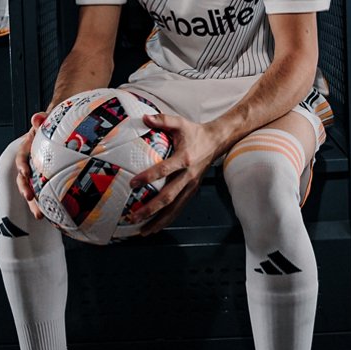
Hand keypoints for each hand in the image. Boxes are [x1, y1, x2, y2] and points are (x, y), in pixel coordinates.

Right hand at [15, 112, 47, 219]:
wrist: (66, 132)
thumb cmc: (57, 126)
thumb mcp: (51, 122)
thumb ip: (43, 120)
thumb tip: (36, 117)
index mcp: (30, 147)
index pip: (22, 156)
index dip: (21, 164)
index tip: (25, 173)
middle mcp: (31, 162)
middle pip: (23, 178)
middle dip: (24, 189)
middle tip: (29, 198)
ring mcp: (39, 173)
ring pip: (32, 189)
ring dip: (33, 203)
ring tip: (40, 215)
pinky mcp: (47, 182)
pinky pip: (45, 194)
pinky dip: (48, 205)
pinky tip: (55, 218)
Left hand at [129, 112, 220, 236]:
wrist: (217, 142)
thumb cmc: (195, 132)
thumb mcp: (180, 123)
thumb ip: (163, 120)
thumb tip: (144, 118)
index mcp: (185, 159)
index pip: (165, 170)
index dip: (149, 177)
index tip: (133, 183)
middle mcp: (189, 176)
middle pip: (169, 197)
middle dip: (151, 209)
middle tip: (133, 217)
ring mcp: (191, 186)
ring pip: (174, 208)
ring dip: (158, 221)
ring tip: (142, 231)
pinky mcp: (192, 191)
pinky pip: (179, 208)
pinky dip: (167, 219)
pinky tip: (155, 227)